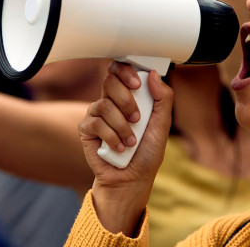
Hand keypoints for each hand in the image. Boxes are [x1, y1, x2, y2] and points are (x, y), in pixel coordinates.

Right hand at [77, 62, 173, 235]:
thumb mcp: (162, 125)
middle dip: (126, 100)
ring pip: (104, 104)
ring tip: (131, 142)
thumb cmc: (147, 153)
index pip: (120, 70)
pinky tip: (119, 148)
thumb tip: (152, 74)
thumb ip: (162, 99)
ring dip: (122, 126)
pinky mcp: (86, 129)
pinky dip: (112, 137)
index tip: (137, 84)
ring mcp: (96, 114)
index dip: (126, 71)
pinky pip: (96, 123)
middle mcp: (110, 101)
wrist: (132, 179)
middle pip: (110, 81)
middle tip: (137, 119)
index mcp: (128, 96)